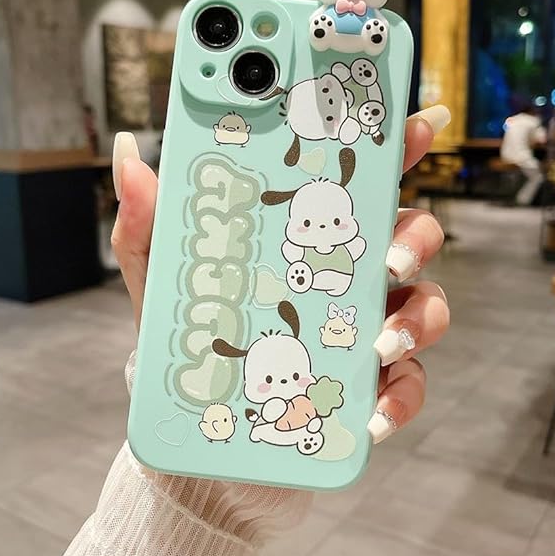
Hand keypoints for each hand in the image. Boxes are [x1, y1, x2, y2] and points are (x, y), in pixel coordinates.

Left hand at [111, 105, 449, 445]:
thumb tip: (129, 153)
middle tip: (386, 258)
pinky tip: (373, 414)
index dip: (395, 150)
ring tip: (378, 343)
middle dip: (415, 238)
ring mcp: (366, 331)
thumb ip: (148, 222)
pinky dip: (402, 396)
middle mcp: (349, 278)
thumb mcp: (160, 280)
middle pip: (411, 237)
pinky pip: (409, 384)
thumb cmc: (189, 340)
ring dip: (417, 319)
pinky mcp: (370, 387)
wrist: (196, 431)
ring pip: (426, 306)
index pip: (360, 184)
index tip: (417, 125)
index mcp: (310, 239)